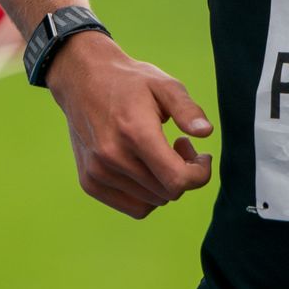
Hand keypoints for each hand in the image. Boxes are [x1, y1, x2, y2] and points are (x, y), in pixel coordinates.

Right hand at [45, 32, 213, 219]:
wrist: (82, 80)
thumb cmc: (130, 82)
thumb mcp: (164, 85)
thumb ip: (187, 109)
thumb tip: (206, 132)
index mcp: (135, 132)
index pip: (177, 179)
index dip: (199, 174)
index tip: (203, 156)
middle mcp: (113, 157)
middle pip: (168, 192)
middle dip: (184, 173)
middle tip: (181, 145)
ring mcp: (98, 173)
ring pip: (152, 202)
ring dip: (165, 184)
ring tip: (161, 153)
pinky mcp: (89, 182)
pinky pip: (133, 207)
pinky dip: (148, 194)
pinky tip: (146, 168)